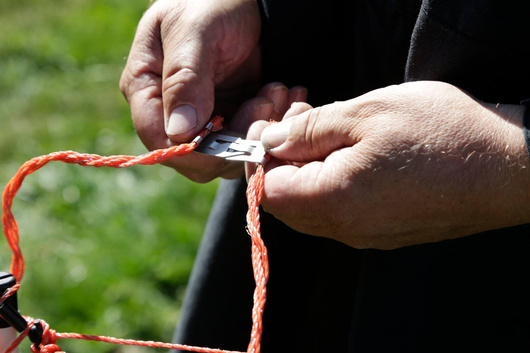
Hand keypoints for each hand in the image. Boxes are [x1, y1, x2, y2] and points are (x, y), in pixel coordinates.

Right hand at [120, 0, 261, 180]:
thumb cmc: (212, 0)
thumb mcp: (195, 30)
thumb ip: (184, 78)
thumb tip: (178, 131)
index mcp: (145, 87)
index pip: (159, 142)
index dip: (195, 152)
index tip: (232, 140)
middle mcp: (169, 109)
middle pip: (196, 156)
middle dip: (235, 138)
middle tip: (265, 100)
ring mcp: (201, 115)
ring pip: (228, 152)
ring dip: (258, 127)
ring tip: (277, 90)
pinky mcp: (229, 115)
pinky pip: (248, 137)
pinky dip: (270, 120)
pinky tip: (281, 92)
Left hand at [251, 81, 529, 248]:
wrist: (510, 166)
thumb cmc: (442, 133)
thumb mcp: (365, 114)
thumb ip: (307, 131)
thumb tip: (270, 141)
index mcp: (332, 200)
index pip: (266, 189)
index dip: (262, 155)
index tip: (277, 125)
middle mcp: (344, 228)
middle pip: (285, 201)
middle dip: (283, 158)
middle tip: (302, 119)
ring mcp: (365, 236)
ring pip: (311, 206)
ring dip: (307, 168)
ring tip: (330, 129)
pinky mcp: (384, 232)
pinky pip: (339, 212)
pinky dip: (331, 182)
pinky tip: (351, 152)